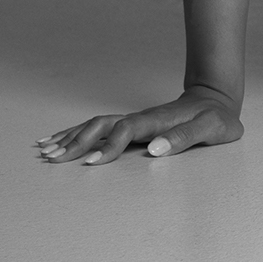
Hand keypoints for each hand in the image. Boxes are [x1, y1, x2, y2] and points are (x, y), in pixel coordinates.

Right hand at [35, 86, 242, 164]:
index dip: (109, 146)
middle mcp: (141, 118)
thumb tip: (153, 150)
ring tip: (46, 149)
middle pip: (103, 125)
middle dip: (77, 141)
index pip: (127, 131)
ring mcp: (135, 120)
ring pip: (97, 124)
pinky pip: (100, 126)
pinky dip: (78, 132)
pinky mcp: (132, 124)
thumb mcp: (212, 127)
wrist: (217, 99)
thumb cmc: (216, 117)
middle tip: (53, 158)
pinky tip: (60, 139)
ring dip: (72, 136)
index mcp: (158, 120)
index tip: (90, 163)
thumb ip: (185, 138)